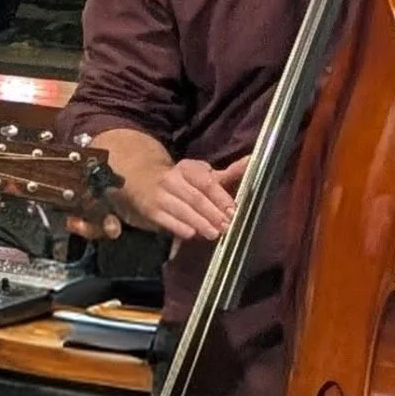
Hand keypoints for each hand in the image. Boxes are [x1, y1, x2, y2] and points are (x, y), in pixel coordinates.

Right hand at [119, 153, 246, 241]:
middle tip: (227, 227)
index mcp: (187, 169)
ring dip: (200, 223)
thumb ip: (228, 172)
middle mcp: (171, 179)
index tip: (233, 211)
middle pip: (195, 198)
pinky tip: (191, 234)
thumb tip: (252, 160)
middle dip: (212, 214)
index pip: (206, 183)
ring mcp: (160, 196)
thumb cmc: (181, 180)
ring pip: (182, 210)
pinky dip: (180, 228)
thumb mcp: (201, 174)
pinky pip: (167, 220)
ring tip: (214, 234)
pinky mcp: (151, 211)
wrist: (141, 179)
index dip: (220, 198)